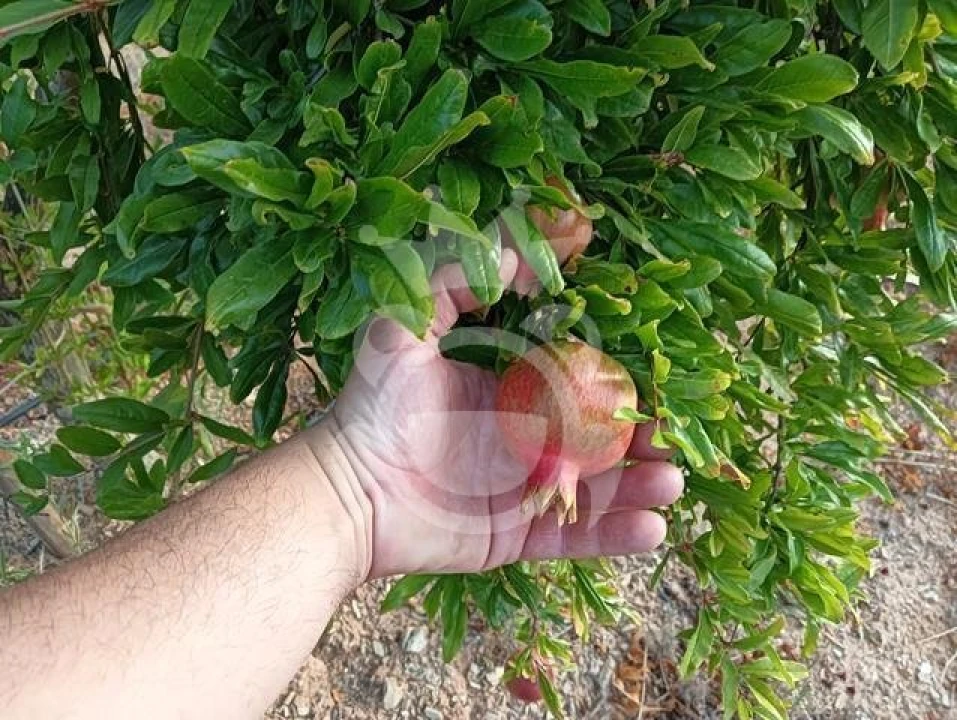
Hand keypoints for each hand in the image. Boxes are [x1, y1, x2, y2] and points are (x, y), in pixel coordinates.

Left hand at [328, 250, 683, 578]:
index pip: (581, 382)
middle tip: (673, 433)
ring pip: (601, 489)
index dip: (619, 381)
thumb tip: (539, 233)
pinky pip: (575, 538)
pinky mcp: (517, 534)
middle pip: (603, 437)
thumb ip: (466, 272)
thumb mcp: (412, 319)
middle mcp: (528, 438)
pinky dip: (614, 536)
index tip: (655, 376)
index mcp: (513, 389)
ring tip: (671, 481)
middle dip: (643, 436)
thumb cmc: (378, 401)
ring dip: (642, 486)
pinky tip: (650, 527)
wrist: (349, 488)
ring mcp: (526, 488)